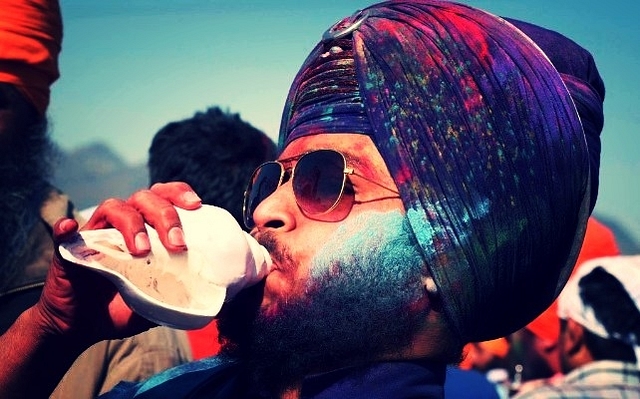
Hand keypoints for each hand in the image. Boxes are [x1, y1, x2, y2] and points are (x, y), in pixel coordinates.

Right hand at [33, 182, 201, 343]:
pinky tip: (69, 227)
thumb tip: (205, 300)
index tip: (196, 205)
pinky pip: (63, 233)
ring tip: (141, 250)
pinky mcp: (68, 251)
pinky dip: (65, 228)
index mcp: (146, 227)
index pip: (163, 197)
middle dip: (165, 215)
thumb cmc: (123, 308)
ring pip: (113, 208)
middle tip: (177, 243)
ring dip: (130, 224)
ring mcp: (94, 234)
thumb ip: (176, 295)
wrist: (83, 326)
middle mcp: (121, 224)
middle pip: (144, 199)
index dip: (179, 194)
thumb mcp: (157, 302)